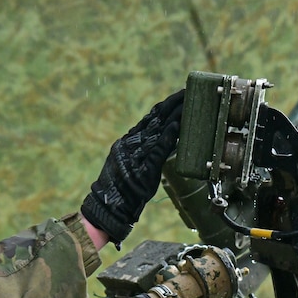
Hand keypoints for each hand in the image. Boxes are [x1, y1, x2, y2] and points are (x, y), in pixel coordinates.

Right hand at [80, 89, 184, 245]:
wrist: (109, 205)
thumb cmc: (121, 190)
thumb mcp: (130, 165)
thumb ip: (143, 153)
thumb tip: (158, 145)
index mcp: (128, 141)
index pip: (149, 119)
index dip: (165, 106)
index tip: (178, 96)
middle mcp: (131, 142)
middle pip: (155, 118)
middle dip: (173, 104)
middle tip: (188, 91)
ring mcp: (137, 152)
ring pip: (158, 128)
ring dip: (174, 114)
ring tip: (188, 102)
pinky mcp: (144, 165)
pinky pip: (158, 148)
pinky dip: (168, 136)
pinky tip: (178, 125)